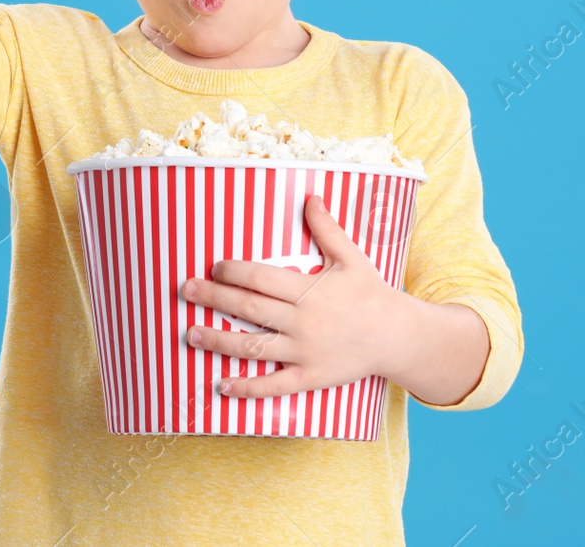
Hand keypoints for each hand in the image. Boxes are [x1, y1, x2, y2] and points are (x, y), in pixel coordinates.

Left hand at [179, 194, 405, 398]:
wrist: (398, 336)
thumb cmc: (372, 293)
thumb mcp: (352, 257)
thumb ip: (327, 229)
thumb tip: (310, 197)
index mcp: (310, 290)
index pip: (261, 278)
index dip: (233, 272)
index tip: (214, 267)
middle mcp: (303, 322)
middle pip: (249, 309)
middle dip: (213, 299)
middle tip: (186, 291)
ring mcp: (305, 352)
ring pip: (253, 347)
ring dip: (218, 341)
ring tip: (190, 334)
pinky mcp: (310, 377)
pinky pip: (274, 385)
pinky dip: (247, 387)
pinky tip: (222, 385)